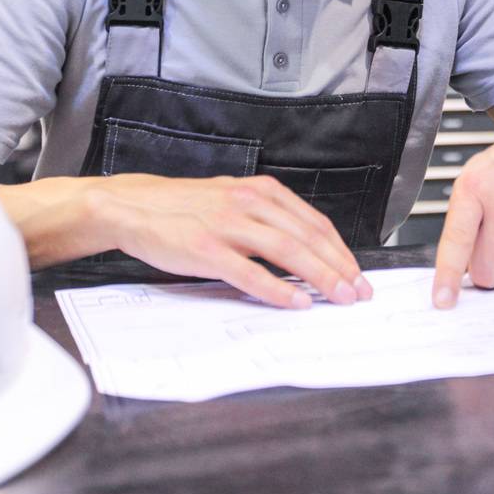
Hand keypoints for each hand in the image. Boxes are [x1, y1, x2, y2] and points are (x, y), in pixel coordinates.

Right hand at [97, 172, 372, 309]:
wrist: (135, 206)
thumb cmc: (185, 208)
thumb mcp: (232, 199)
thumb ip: (266, 218)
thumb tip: (303, 248)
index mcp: (260, 191)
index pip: (313, 222)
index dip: (339, 250)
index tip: (355, 272)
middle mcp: (249, 203)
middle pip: (307, 236)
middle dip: (338, 267)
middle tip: (358, 291)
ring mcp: (228, 225)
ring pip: (287, 250)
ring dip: (319, 277)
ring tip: (338, 297)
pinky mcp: (207, 249)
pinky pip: (250, 272)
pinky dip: (278, 289)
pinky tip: (296, 302)